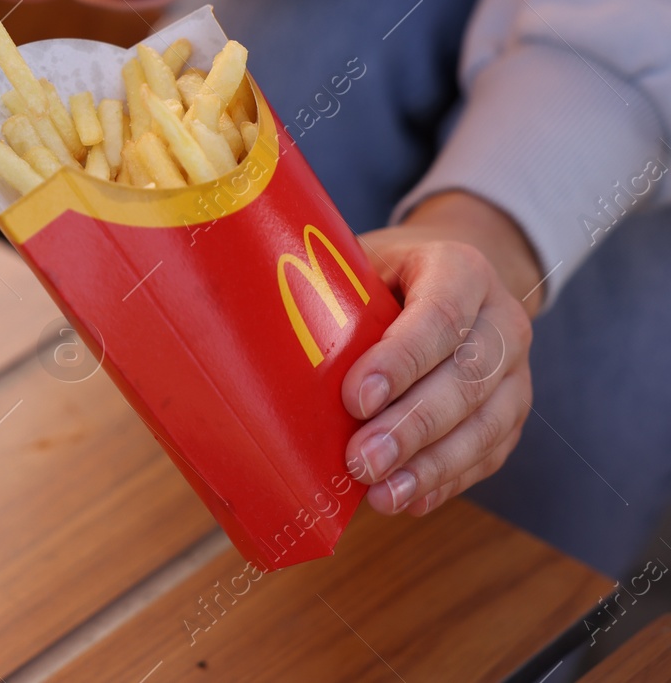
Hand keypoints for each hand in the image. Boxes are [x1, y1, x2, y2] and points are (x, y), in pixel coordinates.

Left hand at [342, 192, 540, 515]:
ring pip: (486, 423)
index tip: (356, 399)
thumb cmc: (385, 275)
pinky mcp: (512, 411)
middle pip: (467, 378)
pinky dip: (446, 479)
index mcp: (461, 269)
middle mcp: (502, 318)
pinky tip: (408, 498)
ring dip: (431, 465)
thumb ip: (325, 291)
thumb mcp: (359, 263)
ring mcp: (516, 369)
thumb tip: (246, 336)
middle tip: (361, 461)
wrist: (451, 281)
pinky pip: (488, 452)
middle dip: (412, 425)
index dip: (401, 360)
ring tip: (382, 494)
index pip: (441, 314)